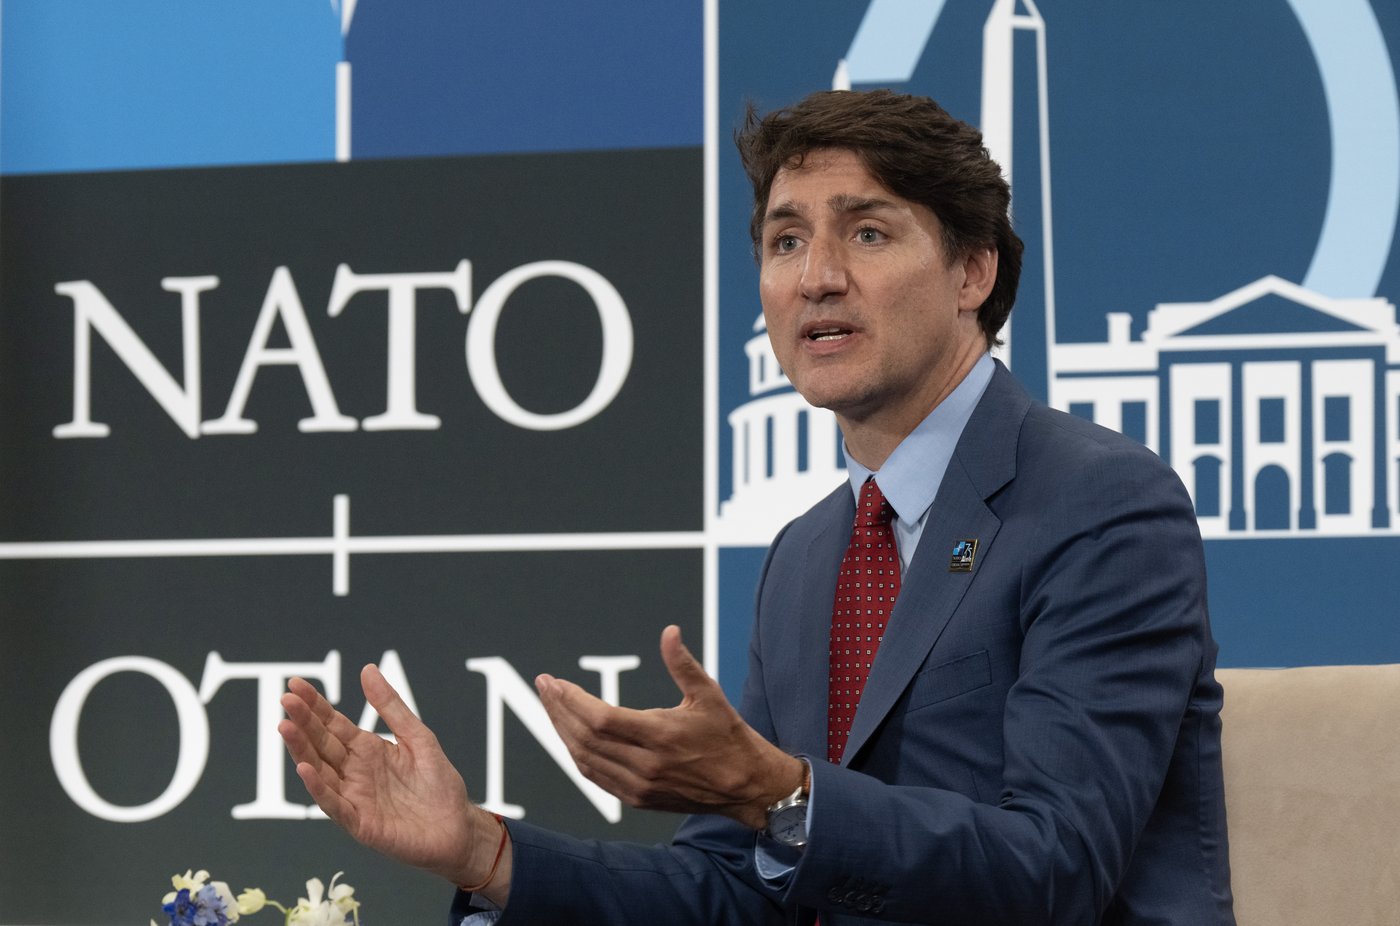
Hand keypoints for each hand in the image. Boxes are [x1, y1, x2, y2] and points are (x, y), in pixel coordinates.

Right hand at [279, 665, 509, 899]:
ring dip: (301, 751)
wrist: (459, 826)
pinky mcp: (360, 823)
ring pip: (320, 771)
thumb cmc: (439, 784)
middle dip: (303, 722)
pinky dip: (319, 787)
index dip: (314, 705)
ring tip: (285, 727)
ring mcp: (354, 798)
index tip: (295, 684)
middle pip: (321, 744)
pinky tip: (306, 769)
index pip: (333, 724)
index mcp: (367, 750)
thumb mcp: (418, 737)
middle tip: (285, 700)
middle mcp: (354, 773)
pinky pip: (335, 805)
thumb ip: (391, 707)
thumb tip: (368, 669)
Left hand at [536, 625, 802, 829]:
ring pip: (585, 759)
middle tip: (544, 687)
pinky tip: (569, 736)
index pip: (600, 719)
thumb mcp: (709, 693)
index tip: (554, 682)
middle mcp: (646, 765)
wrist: (746, 786)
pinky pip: (596, 777)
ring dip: (563, 732)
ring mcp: (639, 786)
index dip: (572, 700)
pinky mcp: (638, 799)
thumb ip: (682, 663)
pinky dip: (577, 755)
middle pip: (585, 738)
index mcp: (661, 735)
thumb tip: (668, 631)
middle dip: (558, 710)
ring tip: (551, 708)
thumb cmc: (728, 734)